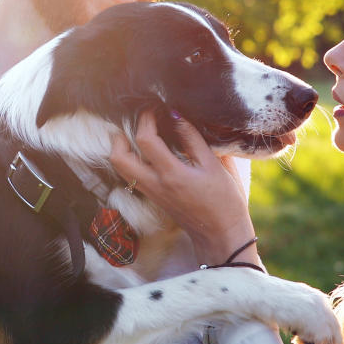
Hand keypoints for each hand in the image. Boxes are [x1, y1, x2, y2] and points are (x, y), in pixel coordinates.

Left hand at [109, 111, 257, 265]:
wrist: (221, 235)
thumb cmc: (225, 201)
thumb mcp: (215, 166)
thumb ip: (194, 140)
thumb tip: (177, 116)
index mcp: (172, 174)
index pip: (145, 140)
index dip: (145, 119)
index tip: (153, 108)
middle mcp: (155, 184)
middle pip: (118, 157)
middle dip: (120, 135)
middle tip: (136, 123)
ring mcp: (151, 193)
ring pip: (120, 168)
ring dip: (122, 149)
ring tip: (138, 134)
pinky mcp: (153, 198)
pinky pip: (131, 176)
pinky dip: (131, 160)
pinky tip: (146, 152)